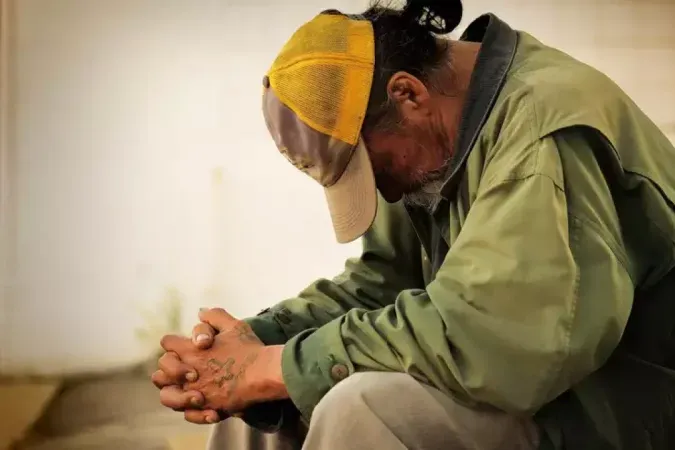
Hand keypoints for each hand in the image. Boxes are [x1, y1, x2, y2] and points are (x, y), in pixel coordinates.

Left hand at [159, 308, 287, 414]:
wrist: (264, 374)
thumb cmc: (249, 349)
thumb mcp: (234, 325)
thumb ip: (215, 316)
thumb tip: (200, 312)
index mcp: (191, 350)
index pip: (167, 342)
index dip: (174, 342)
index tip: (186, 345)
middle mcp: (188, 373)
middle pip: (161, 370)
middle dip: (171, 367)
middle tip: (188, 368)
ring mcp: (196, 392)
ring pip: (167, 396)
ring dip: (175, 392)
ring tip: (191, 389)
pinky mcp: (207, 408)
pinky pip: (188, 414)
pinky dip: (193, 410)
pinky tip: (204, 402)